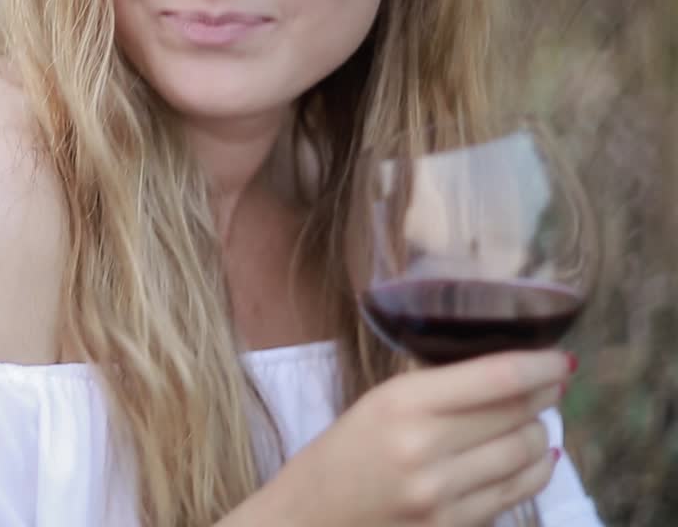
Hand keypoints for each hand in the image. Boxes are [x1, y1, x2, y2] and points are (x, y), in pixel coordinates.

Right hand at [227, 350, 570, 526]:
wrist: (309, 517)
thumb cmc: (342, 454)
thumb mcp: (378, 404)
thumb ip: (438, 388)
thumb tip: (510, 373)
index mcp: (401, 402)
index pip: (497, 378)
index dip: (540, 366)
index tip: (561, 360)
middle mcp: (424, 447)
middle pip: (519, 414)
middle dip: (544, 397)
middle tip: (549, 386)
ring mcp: (442, 494)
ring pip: (527, 454)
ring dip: (540, 433)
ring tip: (533, 422)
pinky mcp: (453, 526)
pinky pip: (518, 493)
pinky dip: (535, 470)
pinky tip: (533, 457)